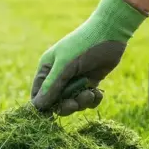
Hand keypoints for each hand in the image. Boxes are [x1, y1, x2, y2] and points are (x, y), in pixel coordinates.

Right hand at [30, 0, 146, 115]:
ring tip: (90, 93)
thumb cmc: (83, 46)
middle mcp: (59, 75)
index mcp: (47, 68)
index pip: (38, 93)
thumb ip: (51, 86)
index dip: (43, 105)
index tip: (50, 114)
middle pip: (56, 101)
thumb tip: (37, 106)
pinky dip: (92, 99)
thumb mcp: (65, 66)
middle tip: (74, 104)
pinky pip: (87, 99)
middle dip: (66, 105)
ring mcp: (75, 79)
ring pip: (73, 102)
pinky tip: (98, 92)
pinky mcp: (90, 82)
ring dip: (82, 101)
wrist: (110, 33)